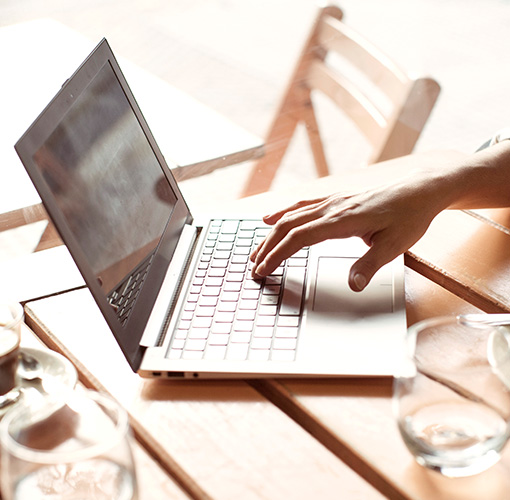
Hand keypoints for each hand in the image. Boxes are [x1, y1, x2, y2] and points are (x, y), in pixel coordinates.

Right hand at [250, 177, 442, 290]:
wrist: (419, 190)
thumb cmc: (409, 217)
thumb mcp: (395, 245)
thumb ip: (370, 265)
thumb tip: (353, 286)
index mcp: (343, 220)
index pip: (300, 238)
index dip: (278, 254)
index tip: (264, 269)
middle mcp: (332, 208)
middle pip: (288, 226)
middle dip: (268, 247)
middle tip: (254, 267)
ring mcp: (332, 201)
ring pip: (291, 215)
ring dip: (271, 233)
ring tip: (256, 250)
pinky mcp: (335, 199)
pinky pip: (302, 205)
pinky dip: (283, 213)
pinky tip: (271, 218)